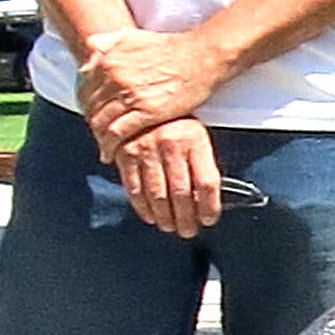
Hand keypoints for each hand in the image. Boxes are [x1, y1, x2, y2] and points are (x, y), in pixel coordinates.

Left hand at [76, 25, 230, 147]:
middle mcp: (115, 77)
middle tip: (98, 133)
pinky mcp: (147, 112)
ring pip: (101, 122)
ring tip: (103, 145)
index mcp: (108, 61)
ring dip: (99, 136)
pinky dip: (110, 145)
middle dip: (92, 122)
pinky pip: (118, 132)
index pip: (84, 89)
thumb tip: (90, 47)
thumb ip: (108, 41)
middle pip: (91, 107)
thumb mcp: (134, 36)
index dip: (86, 104)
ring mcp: (131, 95)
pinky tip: (110, 153)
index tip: (92, 114)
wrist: (204, 56)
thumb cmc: (173, 47)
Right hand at [111, 117, 220, 237]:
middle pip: (182, 193)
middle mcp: (171, 145)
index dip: (209, 206)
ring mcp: (146, 150)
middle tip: (188, 231)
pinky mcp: (125, 154)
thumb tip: (209, 201)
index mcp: (195, 141)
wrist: (141, 103)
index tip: (209, 220)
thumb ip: (203, 164)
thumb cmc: (176, 125)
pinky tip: (150, 217)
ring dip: (164, 217)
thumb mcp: (197, 137)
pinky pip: (134, 188)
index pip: (207, 182)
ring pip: (157, 194)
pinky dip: (142, 207)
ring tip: (170, 227)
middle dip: (186, 218)